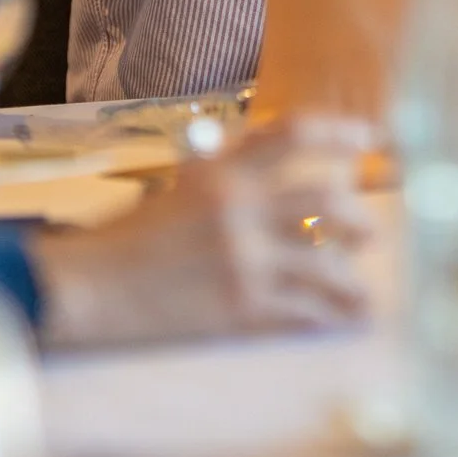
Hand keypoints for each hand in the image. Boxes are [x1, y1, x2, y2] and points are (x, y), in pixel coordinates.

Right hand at [31, 151, 372, 347]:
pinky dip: (327, 319)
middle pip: (326, 198)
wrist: (87, 289)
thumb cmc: (127, 240)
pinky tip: (338, 323)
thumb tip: (287, 184)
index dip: (340, 132)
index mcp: (219, 172)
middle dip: (358, 218)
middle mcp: (237, 208)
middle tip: (368, 232)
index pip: (294, 133)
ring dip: (352, 281)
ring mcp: (242, 260)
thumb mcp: (178, 191)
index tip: (370, 139)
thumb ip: (230, 178)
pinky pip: (305, 312)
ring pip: (327, 264)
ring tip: (360, 294)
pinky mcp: (240, 309)